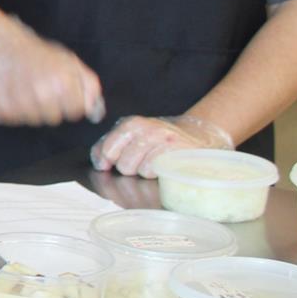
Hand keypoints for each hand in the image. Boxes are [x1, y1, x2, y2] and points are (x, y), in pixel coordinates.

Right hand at [0, 16, 104, 125]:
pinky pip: (11, 119)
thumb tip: (96, 113)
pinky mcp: (0, 107)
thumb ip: (89, 86)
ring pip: (32, 121)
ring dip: (28, 109)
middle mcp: (42, 93)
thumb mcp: (70, 61)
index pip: (75, 112)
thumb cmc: (36, 53)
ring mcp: (20, 102)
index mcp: (63, 82)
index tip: (59, 91)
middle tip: (38, 88)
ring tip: (22, 89)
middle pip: (54, 119)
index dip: (69, 102)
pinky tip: (9, 92)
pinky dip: (9, 108)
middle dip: (48, 107)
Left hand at [91, 114, 233, 178]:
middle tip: (140, 161)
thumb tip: (99, 161)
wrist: (197, 133)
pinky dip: (156, 173)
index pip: (106, 148)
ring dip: (143, 171)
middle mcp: (146, 129)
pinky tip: (163, 165)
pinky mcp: (176, 151)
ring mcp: (162, 140)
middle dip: (128, 167)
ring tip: (153, 161)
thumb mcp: (134, 135)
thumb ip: (112, 144)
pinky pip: (154, 171)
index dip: (105, 160)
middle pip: (122, 164)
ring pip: (138, 169)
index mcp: (131, 124)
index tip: (107, 164)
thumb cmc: (160, 138)